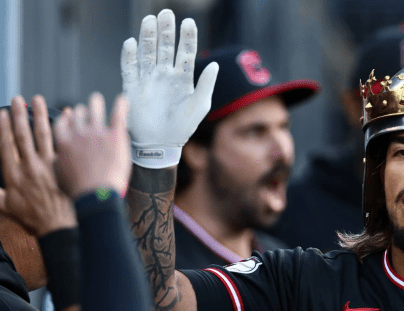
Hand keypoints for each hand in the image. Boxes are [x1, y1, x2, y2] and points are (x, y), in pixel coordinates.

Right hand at [0, 95, 75, 235]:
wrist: (59, 226)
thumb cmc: (34, 218)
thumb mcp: (7, 207)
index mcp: (13, 174)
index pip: (5, 145)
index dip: (2, 127)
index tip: (2, 112)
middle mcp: (30, 166)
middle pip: (22, 135)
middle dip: (19, 115)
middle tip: (18, 100)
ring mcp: (49, 165)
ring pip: (43, 135)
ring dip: (40, 115)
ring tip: (37, 101)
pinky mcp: (65, 167)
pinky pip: (64, 143)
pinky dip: (65, 128)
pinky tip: (67, 115)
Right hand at [53, 93, 130, 198]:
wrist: (96, 195)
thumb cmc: (79, 190)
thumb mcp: (59, 175)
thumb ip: (59, 161)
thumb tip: (58, 159)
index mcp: (64, 142)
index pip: (62, 122)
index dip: (66, 118)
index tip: (68, 115)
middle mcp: (79, 133)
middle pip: (78, 113)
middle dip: (81, 112)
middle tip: (86, 112)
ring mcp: (97, 133)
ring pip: (95, 108)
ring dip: (96, 103)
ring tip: (97, 100)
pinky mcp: (116, 135)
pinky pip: (118, 114)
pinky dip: (120, 105)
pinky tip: (122, 100)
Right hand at [121, 9, 217, 168]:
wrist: (160, 144)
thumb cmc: (182, 127)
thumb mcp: (199, 106)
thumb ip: (206, 84)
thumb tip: (215, 64)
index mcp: (183, 77)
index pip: (186, 52)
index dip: (187, 37)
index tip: (188, 22)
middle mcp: (165, 74)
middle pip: (165, 47)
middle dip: (166, 30)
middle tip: (166, 14)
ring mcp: (148, 79)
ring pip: (148, 52)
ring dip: (148, 37)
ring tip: (150, 20)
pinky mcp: (133, 86)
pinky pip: (129, 67)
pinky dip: (130, 55)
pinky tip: (131, 43)